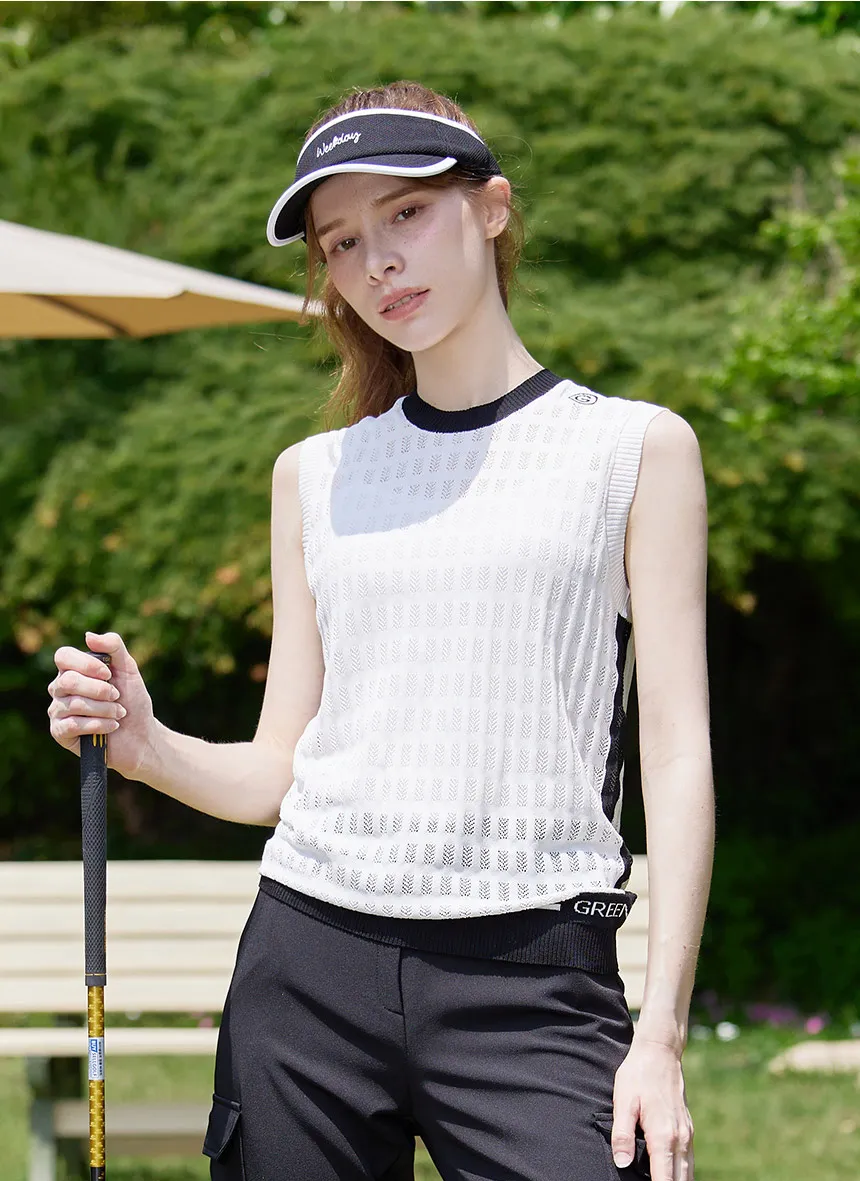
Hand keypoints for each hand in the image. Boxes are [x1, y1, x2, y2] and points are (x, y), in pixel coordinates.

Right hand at [48, 631, 156, 781]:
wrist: (140, 735)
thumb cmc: (133, 701)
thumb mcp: (128, 668)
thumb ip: (113, 646)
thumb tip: (88, 636)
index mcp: (73, 670)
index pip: (63, 656)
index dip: (87, 664)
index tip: (108, 674)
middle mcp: (60, 688)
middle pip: (68, 681)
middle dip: (100, 690)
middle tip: (118, 696)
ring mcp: (57, 710)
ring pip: (73, 704)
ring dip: (105, 709)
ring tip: (118, 713)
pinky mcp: (59, 733)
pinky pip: (72, 725)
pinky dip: (98, 725)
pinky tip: (111, 727)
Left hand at [611, 1037, 693, 1180]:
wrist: (660, 1051)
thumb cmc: (638, 1075)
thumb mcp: (623, 1101)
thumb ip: (622, 1134)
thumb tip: (622, 1163)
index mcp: (663, 1136)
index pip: (664, 1180)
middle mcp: (680, 1139)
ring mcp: (687, 1134)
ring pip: (688, 1173)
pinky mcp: (688, 1129)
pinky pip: (689, 1161)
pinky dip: (682, 1174)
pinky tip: (671, 1175)